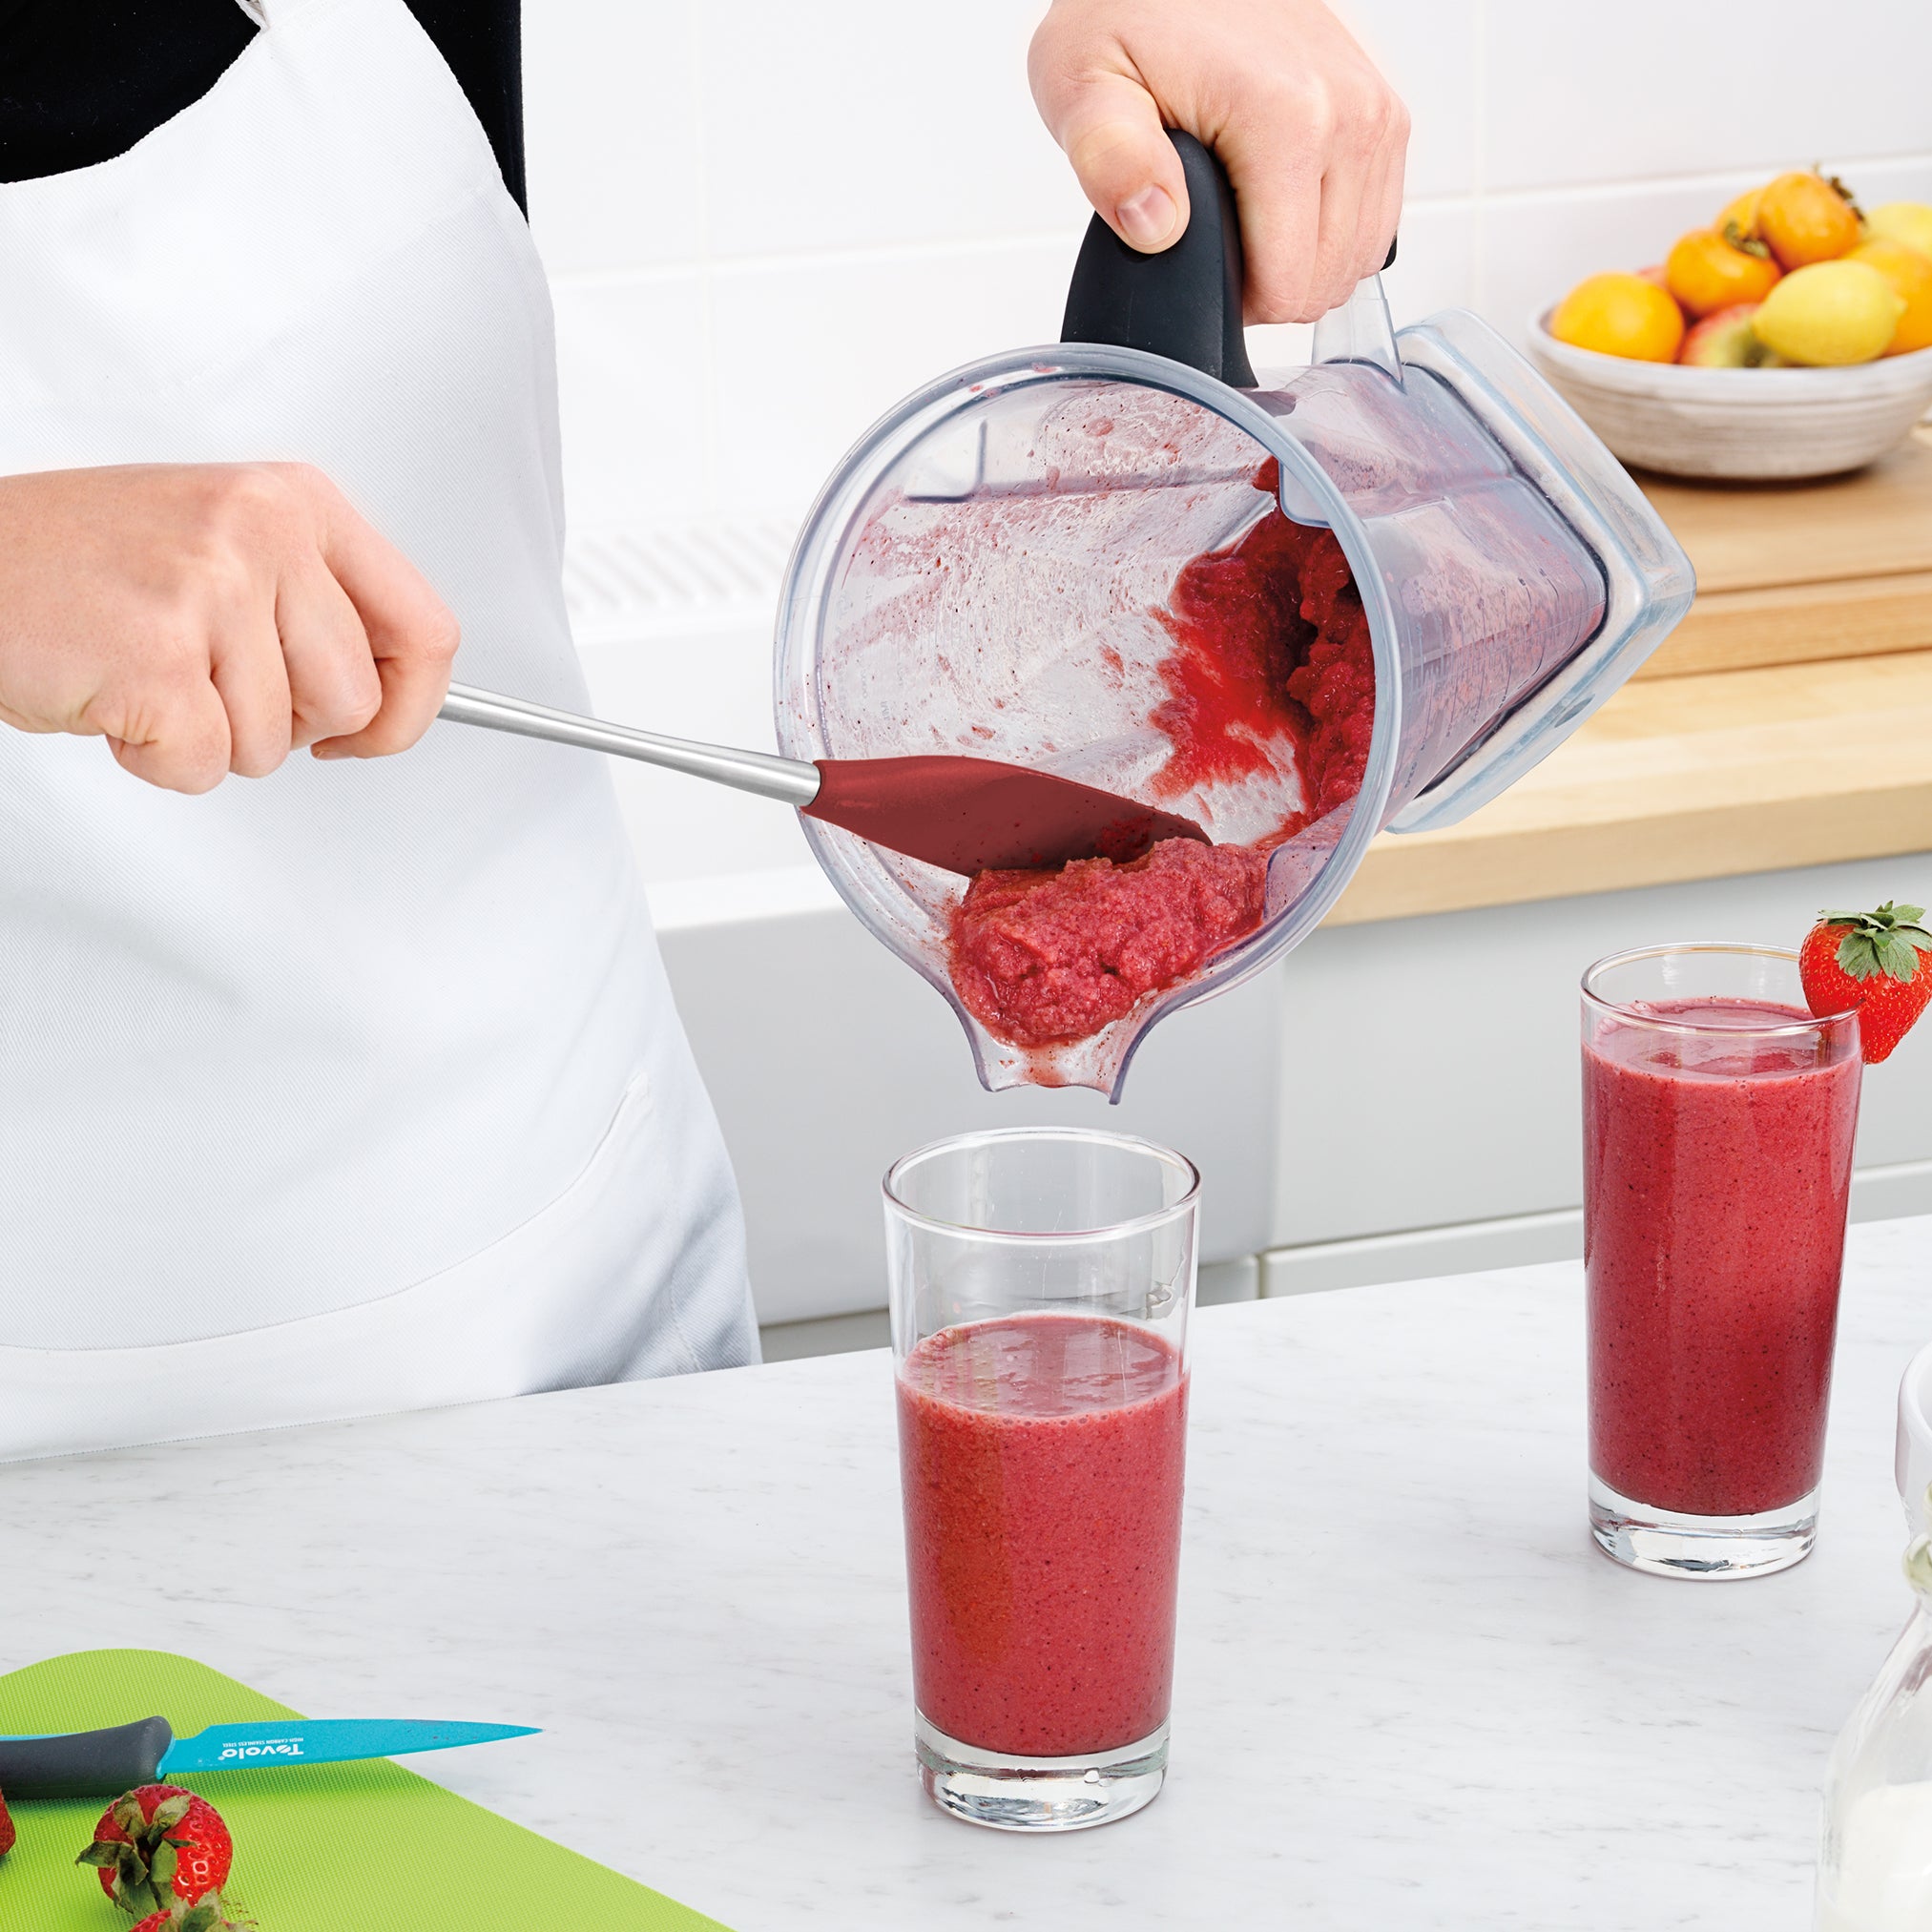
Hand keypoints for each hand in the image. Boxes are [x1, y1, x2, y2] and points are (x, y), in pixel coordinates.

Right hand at [0, 463, 459, 793]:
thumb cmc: (81, 564)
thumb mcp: (224, 546)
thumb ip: (313, 605)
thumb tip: (392, 696)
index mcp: (296, 503)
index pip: (426, 633)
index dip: (407, 708)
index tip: (367, 731)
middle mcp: (263, 533)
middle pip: (354, 700)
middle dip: (289, 727)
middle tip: (213, 688)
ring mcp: (211, 589)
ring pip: (278, 743)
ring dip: (212, 740)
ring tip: (149, 677)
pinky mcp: (157, 656)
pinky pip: (204, 765)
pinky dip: (157, 760)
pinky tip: (114, 699)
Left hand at [1029, 0, 1408, 323]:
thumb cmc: (1126, 15)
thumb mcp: (1083, 82)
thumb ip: (1109, 158)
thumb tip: (1155, 226)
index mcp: (1287, 118)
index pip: (1286, 286)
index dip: (1232, 301)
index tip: (1194, 259)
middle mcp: (1351, 114)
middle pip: (1325, 281)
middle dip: (1267, 286)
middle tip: (1210, 237)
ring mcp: (1378, 113)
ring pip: (1356, 259)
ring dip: (1299, 262)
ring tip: (1241, 219)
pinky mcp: (1386, 115)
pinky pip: (1374, 222)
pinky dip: (1328, 233)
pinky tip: (1279, 208)